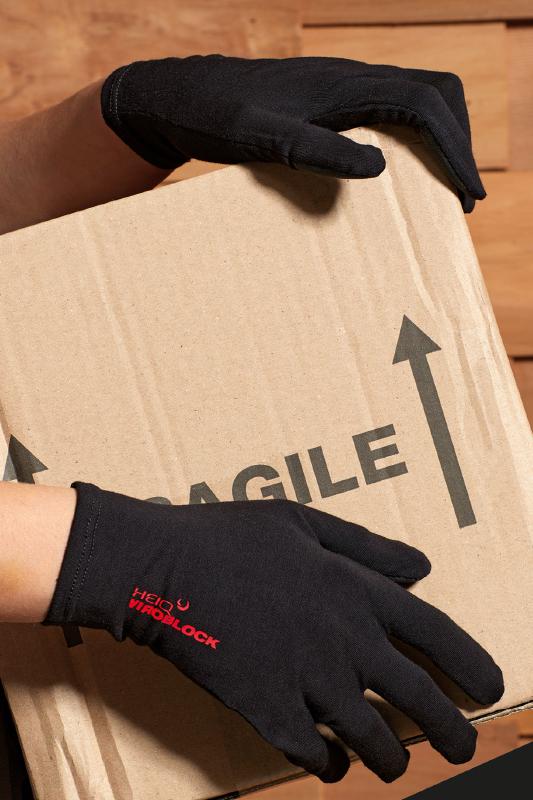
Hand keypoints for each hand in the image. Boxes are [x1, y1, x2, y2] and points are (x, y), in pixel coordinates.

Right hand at [43, 482, 502, 782]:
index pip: (436, 634)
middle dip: (451, 733)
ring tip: (398, 763)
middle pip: (418, 700)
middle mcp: (344, 642)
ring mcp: (307, 682)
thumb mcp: (304, 522)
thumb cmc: (232, 537)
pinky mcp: (267, 712)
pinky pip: (315, 755)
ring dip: (394, 758)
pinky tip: (334, 763)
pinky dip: (332, 765)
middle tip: (465, 749)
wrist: (161, 570)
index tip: (491, 689)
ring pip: (373, 739)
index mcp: (355, 590)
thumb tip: (423, 568)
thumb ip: (366, 547)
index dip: (471, 664)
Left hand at [100, 55, 484, 211]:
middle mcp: (352, 78)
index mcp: (344, 84)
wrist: (182, 96)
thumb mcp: (258, 138)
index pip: (425, 104)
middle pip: (435, 93)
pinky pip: (391, 111)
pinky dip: (413, 140)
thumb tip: (378, 168)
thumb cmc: (216, 117)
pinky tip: (401, 172)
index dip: (456, 147)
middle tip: (464, 196)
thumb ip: (314, 149)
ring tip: (444, 189)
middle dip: (459, 141)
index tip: (469, 192)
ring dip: (439, 139)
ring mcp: (342, 87)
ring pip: (417, 100)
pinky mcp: (330, 100)